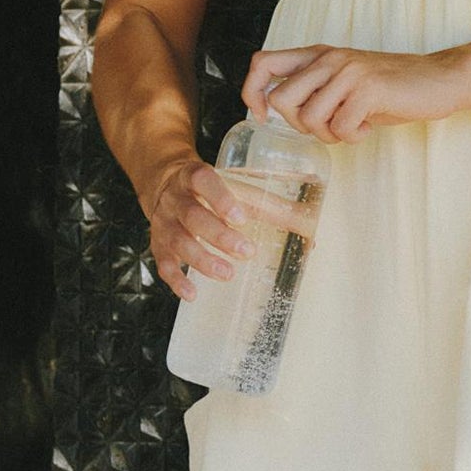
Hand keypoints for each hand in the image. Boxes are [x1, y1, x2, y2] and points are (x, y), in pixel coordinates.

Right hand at [144, 150, 295, 301]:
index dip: (220, 197)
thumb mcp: (237, 188)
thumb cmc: (211, 189)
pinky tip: (192, 293)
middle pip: (193, 215)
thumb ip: (273, 207)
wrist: (165, 183)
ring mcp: (164, 221)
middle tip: (246, 251)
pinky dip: (177, 279)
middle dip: (219, 235)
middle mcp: (176, 198)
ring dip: (202, 259)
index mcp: (195, 176)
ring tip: (227, 274)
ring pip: (178, 240)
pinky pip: (163, 263)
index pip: (203, 180)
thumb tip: (312, 227)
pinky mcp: (158, 243)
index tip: (240, 216)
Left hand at [243, 44, 460, 141]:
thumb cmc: (391, 87)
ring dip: (331, 134)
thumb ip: (314, 89)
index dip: (253, 92)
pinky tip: (370, 124)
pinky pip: (340, 128)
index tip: (265, 116)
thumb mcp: (345, 81)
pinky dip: (354, 136)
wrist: (439, 79)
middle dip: (301, 125)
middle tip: (329, 125)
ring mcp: (348, 72)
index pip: (262, 63)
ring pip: (310, 118)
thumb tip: (276, 111)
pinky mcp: (367, 89)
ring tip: (354, 124)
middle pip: (281, 100)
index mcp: (318, 54)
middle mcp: (328, 58)